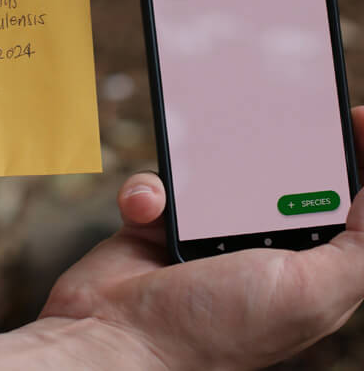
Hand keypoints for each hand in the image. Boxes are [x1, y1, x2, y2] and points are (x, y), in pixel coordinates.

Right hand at [0, 108, 363, 369]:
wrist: (112, 340)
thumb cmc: (214, 329)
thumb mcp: (310, 292)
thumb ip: (360, 248)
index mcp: (307, 268)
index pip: (348, 206)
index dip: (357, 161)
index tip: (354, 117)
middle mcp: (259, 249)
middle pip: (281, 177)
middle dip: (274, 148)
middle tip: (270, 112)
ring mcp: (203, 236)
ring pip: (213, 173)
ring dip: (198, 172)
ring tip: (191, 185)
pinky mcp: (155, 225)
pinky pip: (157, 185)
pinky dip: (148, 193)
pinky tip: (146, 213)